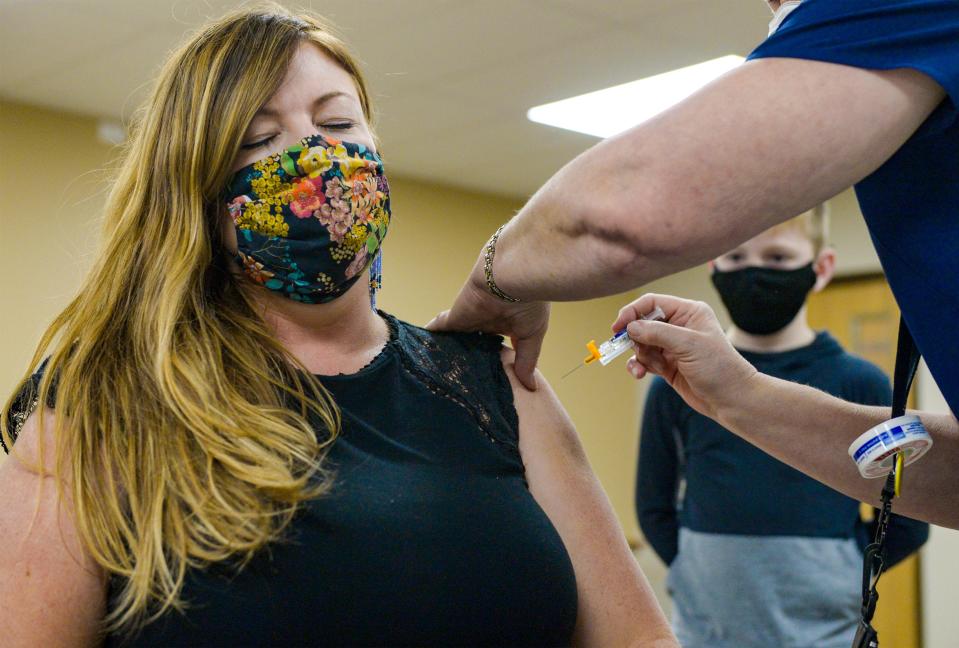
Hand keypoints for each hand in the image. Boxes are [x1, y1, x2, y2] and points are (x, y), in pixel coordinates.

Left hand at [427, 255, 549, 390]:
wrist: (513, 276)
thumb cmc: (530, 301)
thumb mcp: (532, 335)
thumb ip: (527, 361)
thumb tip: (530, 387)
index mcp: (508, 325)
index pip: (497, 345)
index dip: (493, 360)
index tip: (488, 380)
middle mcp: (488, 322)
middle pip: (474, 345)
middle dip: (468, 359)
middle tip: (461, 382)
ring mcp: (469, 320)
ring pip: (456, 339)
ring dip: (449, 352)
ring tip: (439, 375)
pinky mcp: (454, 317)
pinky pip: (439, 330)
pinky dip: (431, 339)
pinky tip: (422, 354)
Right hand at [612, 293, 756, 419]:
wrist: (732, 399)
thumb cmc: (718, 367)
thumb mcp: (688, 344)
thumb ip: (657, 332)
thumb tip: (630, 327)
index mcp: (688, 312)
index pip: (653, 303)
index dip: (633, 311)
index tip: (618, 326)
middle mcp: (679, 326)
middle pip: (643, 323)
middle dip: (634, 337)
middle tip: (633, 349)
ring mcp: (672, 346)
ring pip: (641, 343)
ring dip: (637, 355)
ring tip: (642, 367)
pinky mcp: (667, 365)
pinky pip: (644, 360)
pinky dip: (638, 366)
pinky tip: (640, 373)